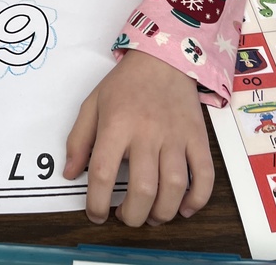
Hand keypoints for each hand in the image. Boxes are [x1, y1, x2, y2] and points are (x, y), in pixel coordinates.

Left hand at [64, 49, 213, 226]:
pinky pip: (205, 175)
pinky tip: (184, 208)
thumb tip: (71, 174)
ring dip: (162, 213)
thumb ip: (78, 139)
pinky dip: (197, 199)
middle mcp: (147, 132)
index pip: (103, 173)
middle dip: (133, 216)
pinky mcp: (198, 137)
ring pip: (174, 188)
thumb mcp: (93, 103)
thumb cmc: (125, 84)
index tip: (97, 214)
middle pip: (143, 189)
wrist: (164, 58)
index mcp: (117, 124)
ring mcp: (176, 136)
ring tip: (152, 216)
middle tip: (126, 216)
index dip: (96, 203)